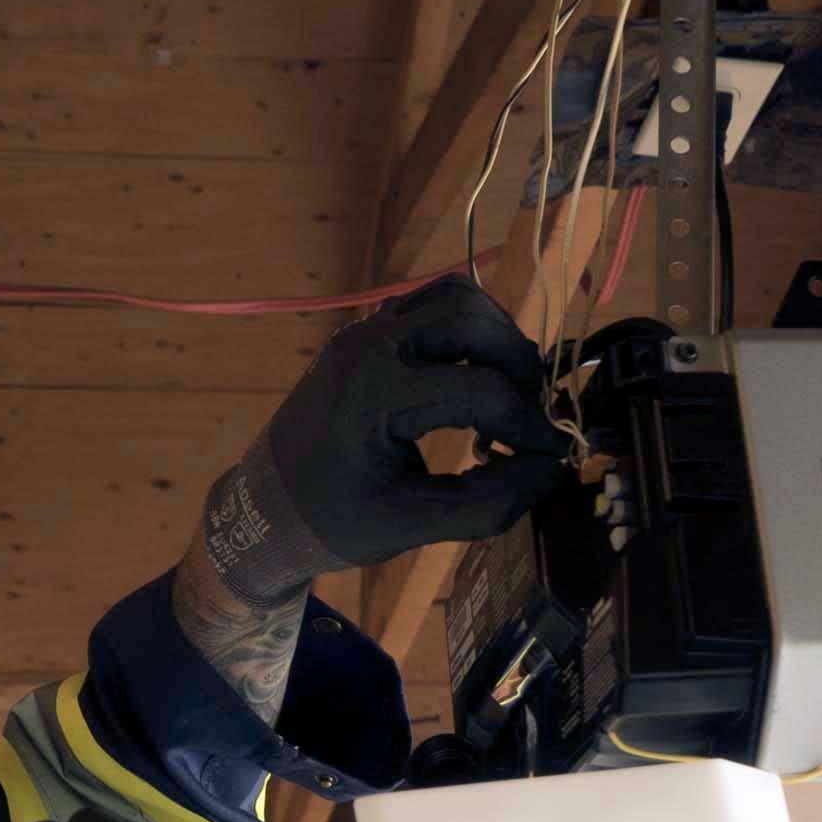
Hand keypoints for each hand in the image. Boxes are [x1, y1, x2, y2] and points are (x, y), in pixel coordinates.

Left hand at [194, 274, 572, 606]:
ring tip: (508, 389)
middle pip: (470, 316)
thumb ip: (490, 502)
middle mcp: (368, 347)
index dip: (528, 423)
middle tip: (529, 412)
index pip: (480, 390)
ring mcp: (363, 332)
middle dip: (515, 361)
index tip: (551, 453)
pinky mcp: (365, 332)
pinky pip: (429, 305)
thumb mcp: (413, 525)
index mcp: (375, 395)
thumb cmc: (334, 522)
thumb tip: (554, 469)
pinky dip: (465, 330)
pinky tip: (474, 377)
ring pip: (453, 296)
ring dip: (493, 335)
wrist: (266, 508)